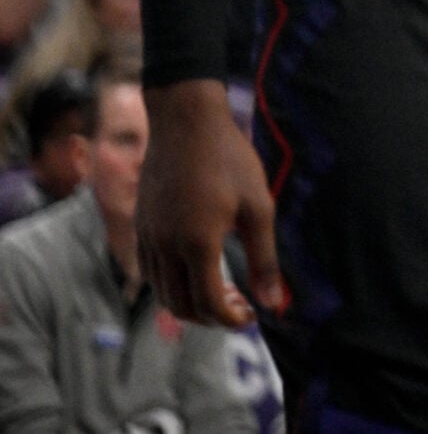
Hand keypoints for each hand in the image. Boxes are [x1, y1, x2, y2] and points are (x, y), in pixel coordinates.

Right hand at [138, 81, 282, 327]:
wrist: (186, 123)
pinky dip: (171, 284)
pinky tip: (197, 270)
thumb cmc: (229, 160)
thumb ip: (264, 258)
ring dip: (189, 302)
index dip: (230, 319)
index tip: (251, 316)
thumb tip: (273, 304)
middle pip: (180, 306)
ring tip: (222, 291)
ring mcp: (147, 237)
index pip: (207, 303)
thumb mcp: (258, 206)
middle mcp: (165, 247)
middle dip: (210, 317)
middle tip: (239, 306)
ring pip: (162, 292)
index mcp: (197, 244)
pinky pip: (150, 271)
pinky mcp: (140, 226)